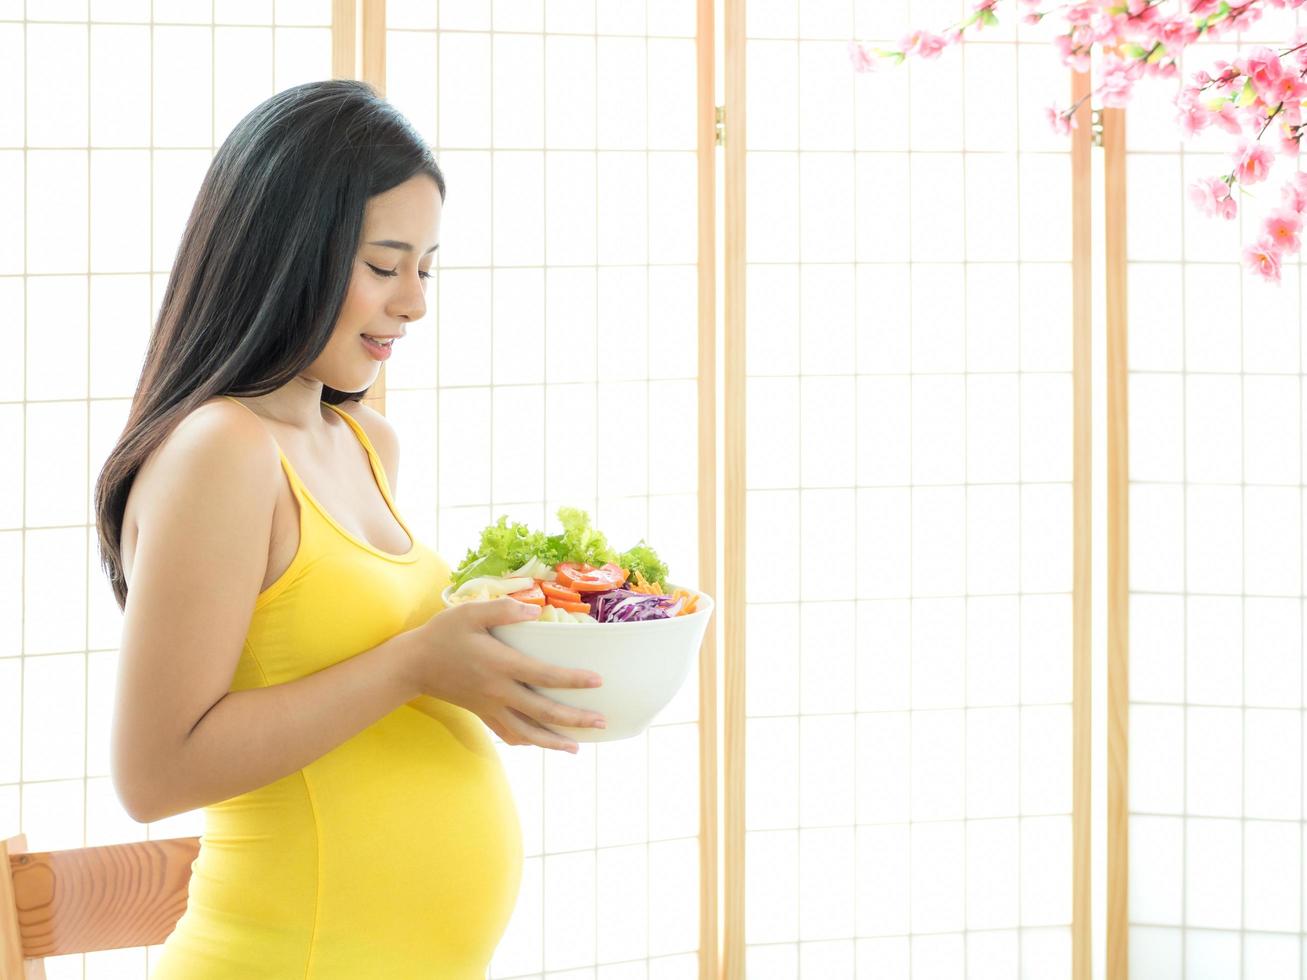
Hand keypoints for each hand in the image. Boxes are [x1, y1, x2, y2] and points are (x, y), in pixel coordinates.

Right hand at [405, 597, 606, 753]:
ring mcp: (490, 707)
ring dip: (553, 741)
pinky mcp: (482, 713)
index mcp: (500, 665)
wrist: (413, 664)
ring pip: (527, 732)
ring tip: (577, 747)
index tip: (597, 682)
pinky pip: (508, 733)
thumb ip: (503, 611)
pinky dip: (528, 741)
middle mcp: (498, 691)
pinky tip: (541, 743)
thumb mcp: (469, 613)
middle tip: (601, 722)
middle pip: (542, 711)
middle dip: (574, 718)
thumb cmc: (443, 634)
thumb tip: (534, 612)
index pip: (544, 675)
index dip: (572, 680)